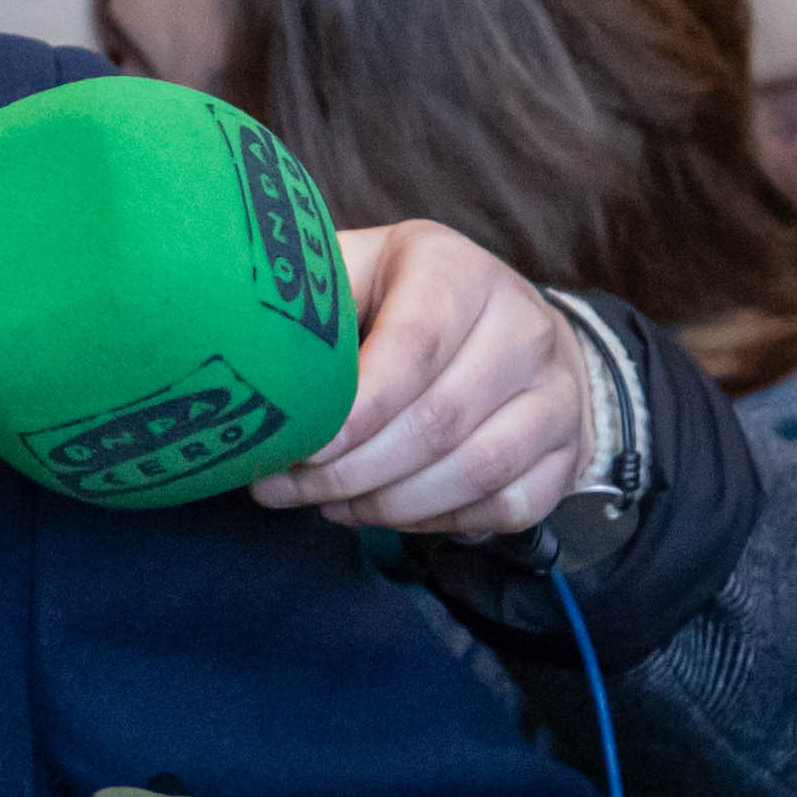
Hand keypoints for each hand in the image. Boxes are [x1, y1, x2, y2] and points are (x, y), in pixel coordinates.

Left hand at [251, 222, 594, 540]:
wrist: (508, 330)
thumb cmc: (400, 303)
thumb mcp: (355, 274)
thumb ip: (305, 302)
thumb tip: (230, 346)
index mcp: (460, 273)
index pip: (418, 343)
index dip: (356, 409)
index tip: (297, 448)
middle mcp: (524, 327)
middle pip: (440, 420)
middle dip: (349, 470)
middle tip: (281, 489)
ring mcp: (556, 394)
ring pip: (475, 471)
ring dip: (385, 503)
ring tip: (324, 504)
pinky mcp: (565, 454)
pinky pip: (503, 509)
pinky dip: (434, 523)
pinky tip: (381, 511)